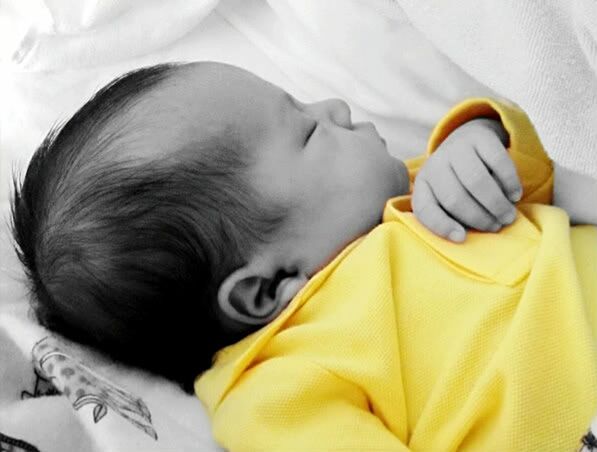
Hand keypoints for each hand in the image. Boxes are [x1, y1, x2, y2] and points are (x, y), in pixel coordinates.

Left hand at [412, 118, 521, 241]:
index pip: (425, 208)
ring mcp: (456, 148)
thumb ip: (452, 216)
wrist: (468, 141)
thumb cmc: (458, 181)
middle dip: (478, 218)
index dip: (441, 226)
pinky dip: (509, 182)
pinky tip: (514, 195)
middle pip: (454, 198)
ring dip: (495, 203)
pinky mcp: (479, 137)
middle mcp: (435, 164)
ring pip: (475, 181)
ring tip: (508, 216)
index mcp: (423, 184)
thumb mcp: (447, 198)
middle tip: (496, 227)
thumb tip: (463, 236)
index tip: (461, 238)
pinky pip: (497, 162)